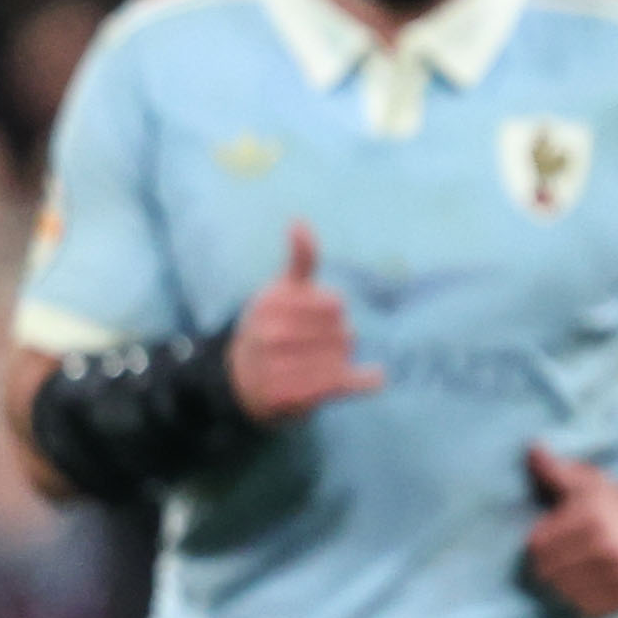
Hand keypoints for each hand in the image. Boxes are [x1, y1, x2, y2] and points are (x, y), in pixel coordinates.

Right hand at [231, 223, 381, 420]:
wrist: (241, 380)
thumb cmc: (271, 328)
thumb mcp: (283, 290)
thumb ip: (300, 260)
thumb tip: (299, 221)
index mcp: (271, 302)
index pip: (336, 305)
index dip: (333, 313)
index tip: (313, 319)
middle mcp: (271, 333)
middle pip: (343, 333)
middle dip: (337, 339)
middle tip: (314, 346)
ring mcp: (277, 367)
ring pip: (343, 359)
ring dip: (341, 362)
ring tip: (316, 363)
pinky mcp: (289, 396)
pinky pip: (342, 384)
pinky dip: (365, 381)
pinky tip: (376, 377)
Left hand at [517, 443, 617, 617]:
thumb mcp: (589, 482)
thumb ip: (556, 469)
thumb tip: (531, 448)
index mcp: (592, 519)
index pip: (537, 547)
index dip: (541, 540)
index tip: (557, 534)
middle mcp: (609, 548)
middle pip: (548, 572)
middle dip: (551, 563)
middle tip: (568, 554)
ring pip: (565, 592)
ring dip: (567, 583)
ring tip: (581, 569)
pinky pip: (587, 607)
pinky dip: (585, 599)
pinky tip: (595, 583)